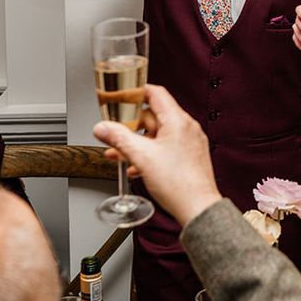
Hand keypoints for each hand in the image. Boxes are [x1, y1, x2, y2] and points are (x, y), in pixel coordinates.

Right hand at [93, 84, 220, 225]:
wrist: (198, 208)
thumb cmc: (178, 183)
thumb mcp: (141, 157)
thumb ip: (119, 139)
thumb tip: (102, 128)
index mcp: (178, 120)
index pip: (155, 93)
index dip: (134, 93)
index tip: (119, 97)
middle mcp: (187, 128)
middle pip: (153, 116)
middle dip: (131, 126)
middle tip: (114, 133)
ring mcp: (189, 142)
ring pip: (157, 135)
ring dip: (138, 143)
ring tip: (120, 154)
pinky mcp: (189, 156)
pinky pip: (165, 148)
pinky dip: (150, 153)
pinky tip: (136, 167)